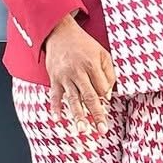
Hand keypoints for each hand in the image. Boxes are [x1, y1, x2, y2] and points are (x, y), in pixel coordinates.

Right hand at [43, 16, 115, 130]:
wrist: (59, 32)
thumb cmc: (83, 44)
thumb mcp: (102, 53)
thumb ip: (109, 73)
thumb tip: (108, 96)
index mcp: (91, 65)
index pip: (102, 88)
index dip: (106, 96)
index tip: (106, 101)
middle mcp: (78, 72)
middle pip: (89, 97)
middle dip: (96, 114)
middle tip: (102, 130)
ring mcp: (64, 76)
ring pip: (72, 99)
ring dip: (78, 116)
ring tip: (82, 130)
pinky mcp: (54, 78)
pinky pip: (55, 96)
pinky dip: (56, 107)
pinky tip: (58, 119)